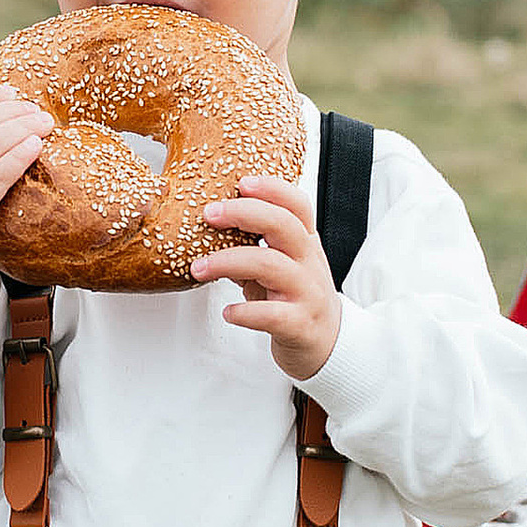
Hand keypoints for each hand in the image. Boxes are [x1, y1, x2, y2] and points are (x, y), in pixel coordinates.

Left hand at [194, 173, 340, 382]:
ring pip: (271, 266)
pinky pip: (271, 314)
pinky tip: (228, 312)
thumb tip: (209, 226)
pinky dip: (245, 312)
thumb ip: (254, 245)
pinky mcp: (300, 324)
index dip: (272, 189)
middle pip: (283, 225)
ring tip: (198, 268)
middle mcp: (308, 263)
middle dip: (243, 214)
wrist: (328, 344)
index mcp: (304, 243)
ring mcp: (306, 293)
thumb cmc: (297, 299)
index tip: (242, 182)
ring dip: (227, 262)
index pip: (297, 204)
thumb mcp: (281, 265)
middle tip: (209, 214)